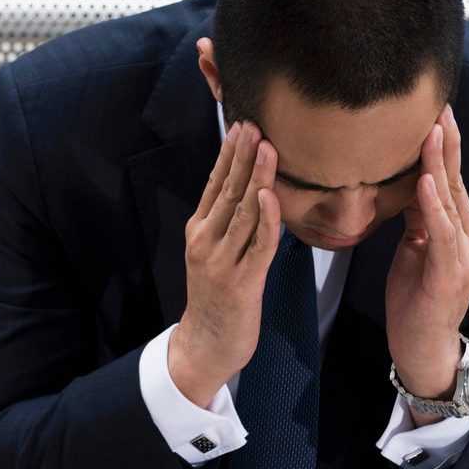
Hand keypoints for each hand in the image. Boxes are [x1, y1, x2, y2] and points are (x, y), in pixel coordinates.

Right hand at [169, 120, 281, 408]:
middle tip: (254, 123)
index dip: (228, 154)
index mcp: (198, 231)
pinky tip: (270, 196)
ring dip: (257, 178)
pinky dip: (265, 219)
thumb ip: (227, 224)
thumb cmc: (216, 298)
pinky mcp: (242, 282)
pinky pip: (257, 245)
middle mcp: (205, 241)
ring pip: (243, 212)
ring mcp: (222, 261)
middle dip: (242, 156)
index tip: (240, 124)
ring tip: (268, 147)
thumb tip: (250, 188)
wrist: (205, 345)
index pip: (214, 184)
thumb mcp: (213, 254)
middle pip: (227, 191)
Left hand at [385, 105, 468, 408]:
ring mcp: (466, 254)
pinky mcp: (452, 273)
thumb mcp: (412, 249)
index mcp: (461, 229)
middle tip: (439, 106)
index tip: (435, 111)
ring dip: (438, 164)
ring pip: (450, 201)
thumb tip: (408, 181)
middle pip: (454, 181)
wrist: (423, 347)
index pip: (449, 179)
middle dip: (445, 143)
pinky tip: (424, 182)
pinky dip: (433, 206)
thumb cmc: (415, 299)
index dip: (442, 146)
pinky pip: (442, 233)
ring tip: (430, 132)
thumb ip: (416, 217)